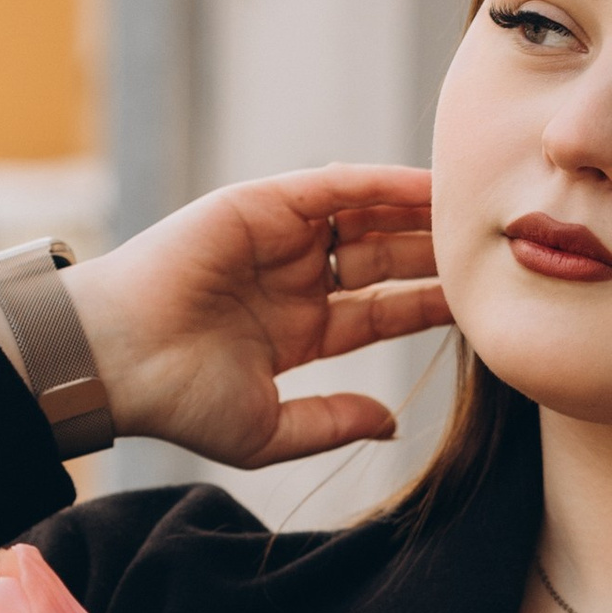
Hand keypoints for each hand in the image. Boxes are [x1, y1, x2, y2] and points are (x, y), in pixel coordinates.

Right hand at [61, 167, 452, 469]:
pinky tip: (428, 187)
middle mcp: (294, 280)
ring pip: (367, 218)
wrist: (117, 363)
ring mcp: (280, 240)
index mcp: (298, 331)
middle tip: (495, 250)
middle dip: (435, 255)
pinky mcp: (262, 205)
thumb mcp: (268, 429)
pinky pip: (336, 188)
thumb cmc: (177, 402)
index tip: (483, 307)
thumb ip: (333, 421)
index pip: (381, 311)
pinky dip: (382, 183)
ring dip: (418, 214)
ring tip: (473, 212)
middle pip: (384, 259)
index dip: (430, 306)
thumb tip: (393, 421)